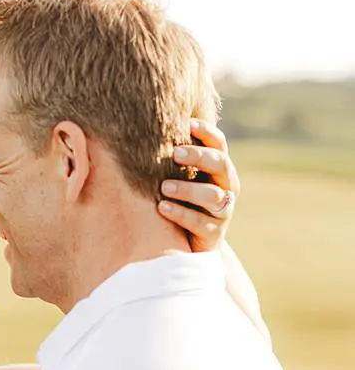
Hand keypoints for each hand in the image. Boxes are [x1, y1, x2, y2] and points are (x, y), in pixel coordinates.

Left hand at [159, 120, 239, 252]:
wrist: (191, 245)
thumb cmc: (181, 203)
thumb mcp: (179, 179)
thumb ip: (173, 161)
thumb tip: (142, 130)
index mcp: (220, 169)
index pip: (219, 145)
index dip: (207, 133)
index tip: (189, 124)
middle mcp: (227, 187)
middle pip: (220, 165)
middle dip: (199, 157)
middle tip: (174, 153)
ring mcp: (223, 211)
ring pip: (212, 195)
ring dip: (188, 189)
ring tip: (164, 187)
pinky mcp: (214, 234)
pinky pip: (200, 222)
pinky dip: (180, 214)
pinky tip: (162, 208)